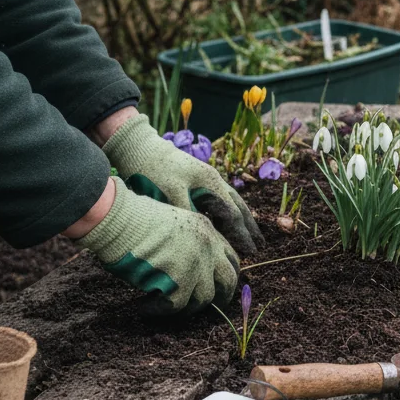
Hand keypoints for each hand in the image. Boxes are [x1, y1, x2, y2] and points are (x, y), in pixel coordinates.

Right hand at [77, 178, 238, 313]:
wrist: (116, 218)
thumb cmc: (132, 220)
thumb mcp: (172, 225)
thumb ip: (189, 244)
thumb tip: (193, 273)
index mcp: (207, 230)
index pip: (231, 257)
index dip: (225, 275)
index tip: (218, 288)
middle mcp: (208, 246)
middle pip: (229, 280)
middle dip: (220, 298)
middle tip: (203, 309)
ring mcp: (196, 262)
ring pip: (204, 298)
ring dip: (184, 308)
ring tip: (162, 307)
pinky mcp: (179, 279)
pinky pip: (176, 307)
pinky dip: (158, 311)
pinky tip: (144, 308)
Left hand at [101, 114, 263, 255]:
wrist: (139, 147)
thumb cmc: (153, 170)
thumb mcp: (170, 192)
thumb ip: (188, 212)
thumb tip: (203, 234)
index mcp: (211, 183)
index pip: (232, 214)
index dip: (241, 234)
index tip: (251, 252)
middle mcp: (213, 180)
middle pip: (238, 207)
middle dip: (249, 227)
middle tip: (260, 245)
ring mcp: (206, 179)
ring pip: (231, 202)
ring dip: (241, 219)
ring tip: (250, 234)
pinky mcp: (197, 180)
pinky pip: (219, 200)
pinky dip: (227, 213)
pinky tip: (224, 222)